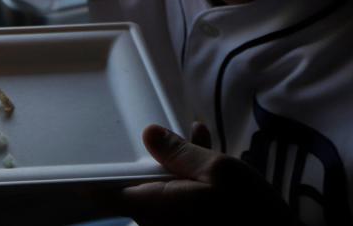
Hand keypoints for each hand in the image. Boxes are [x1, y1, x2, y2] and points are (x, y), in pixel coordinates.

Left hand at [109, 123, 295, 225]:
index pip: (110, 194)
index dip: (103, 176)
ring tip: (205, 147)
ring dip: (181, 172)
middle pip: (142, 190)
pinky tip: (212, 167)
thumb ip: (181, 152)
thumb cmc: (253, 216)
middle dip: (162, 163)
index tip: (99, 161)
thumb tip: (150, 135)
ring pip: (165, 196)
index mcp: (157, 207)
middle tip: (184, 140)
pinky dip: (192, 189)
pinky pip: (181, 210)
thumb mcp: (221, 170)